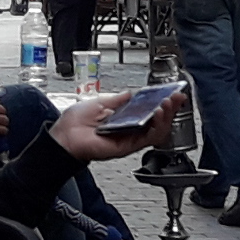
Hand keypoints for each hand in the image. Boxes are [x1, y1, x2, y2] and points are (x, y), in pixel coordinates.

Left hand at [52, 90, 169, 161]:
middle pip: (157, 121)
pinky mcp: (126, 147)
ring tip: (168, 104)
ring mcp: (128, 139)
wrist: (63, 137)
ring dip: (166, 116)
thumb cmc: (74, 124)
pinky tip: (158, 114)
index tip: (171, 92)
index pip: (148, 110)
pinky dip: (156, 127)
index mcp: (123, 119)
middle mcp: (128, 130)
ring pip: (156, 131)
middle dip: (169, 108)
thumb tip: (131, 93)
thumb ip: (119, 100)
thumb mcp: (100, 102)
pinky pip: (147, 139)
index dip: (162, 102)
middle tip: (177, 97)